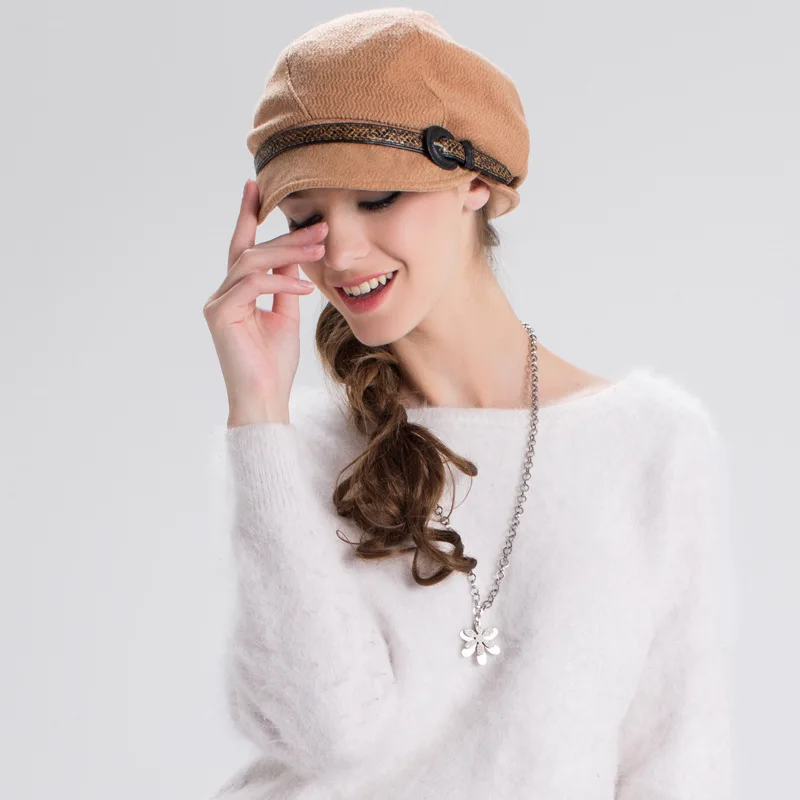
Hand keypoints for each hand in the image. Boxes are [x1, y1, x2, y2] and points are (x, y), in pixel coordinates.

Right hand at [203, 179, 327, 426]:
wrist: (265, 399)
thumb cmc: (274, 364)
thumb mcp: (286, 316)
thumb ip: (285, 286)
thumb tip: (293, 257)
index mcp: (237, 293)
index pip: (244, 248)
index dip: (247, 215)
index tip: (256, 186)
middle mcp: (223, 294)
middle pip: (252, 252)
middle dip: (287, 237)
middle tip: (320, 226)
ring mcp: (218, 303)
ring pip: (252, 263)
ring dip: (288, 253)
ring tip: (320, 249)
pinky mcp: (220, 315)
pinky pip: (253, 285)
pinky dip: (282, 282)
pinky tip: (306, 285)